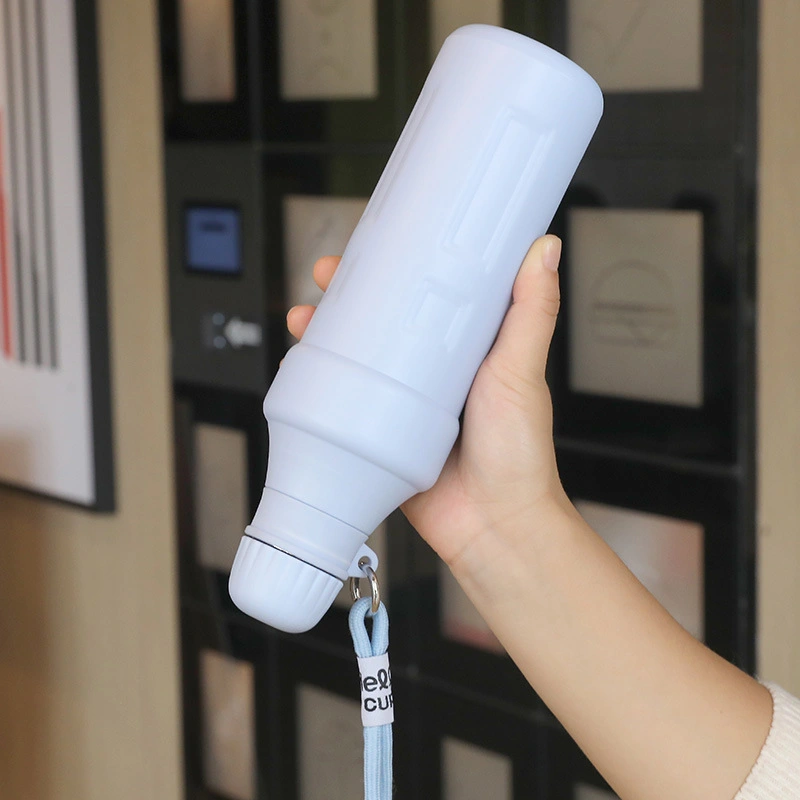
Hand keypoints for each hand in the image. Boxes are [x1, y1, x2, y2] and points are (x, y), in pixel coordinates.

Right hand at [286, 235, 568, 565]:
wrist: (494, 526)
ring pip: (356, 359)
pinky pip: (345, 405)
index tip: (378, 245)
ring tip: (303, 320)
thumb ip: (532, 312)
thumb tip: (543, 249)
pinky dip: (320, 386)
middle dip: (348, 297)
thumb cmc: (518, 455)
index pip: (427, 295)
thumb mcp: (522, 371)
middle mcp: (432, 373)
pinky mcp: (382, 435)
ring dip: (325, 336)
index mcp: (467, 350)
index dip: (398, 268)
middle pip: (381, 322)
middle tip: (328, 278)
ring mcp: (403, 404)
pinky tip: (301, 371)